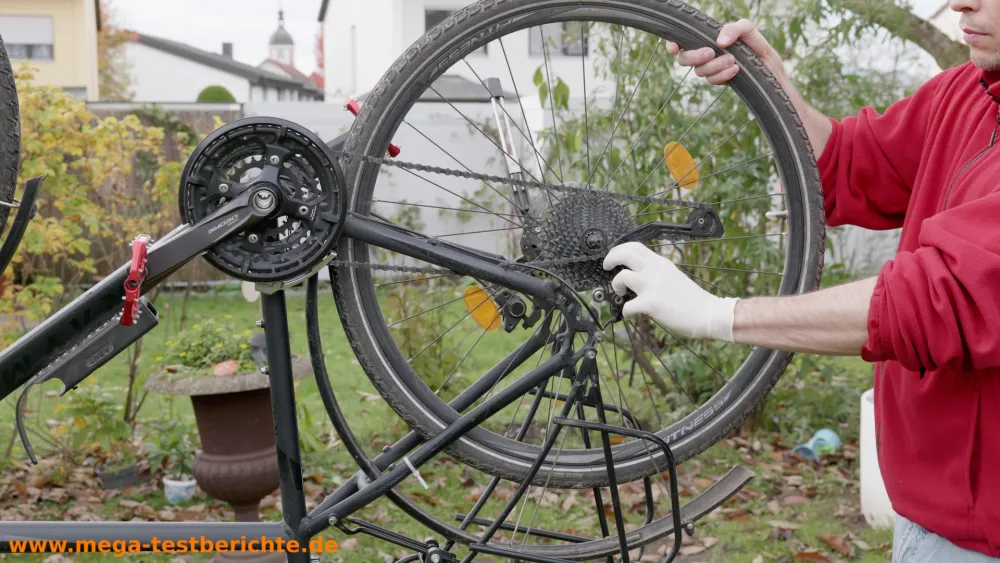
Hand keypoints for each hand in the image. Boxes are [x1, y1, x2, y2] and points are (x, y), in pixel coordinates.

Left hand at [603, 242, 738, 341]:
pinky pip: (627, 306)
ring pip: (621, 277)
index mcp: (660, 263)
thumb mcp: (673, 276)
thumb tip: (639, 274)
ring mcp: (652, 286)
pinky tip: (630, 314)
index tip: (614, 257)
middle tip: (607, 268)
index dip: (619, 249)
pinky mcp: (651, 303)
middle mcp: (655, 270)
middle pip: (624, 254)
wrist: (707, 313)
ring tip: (621, 293)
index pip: (635, 246)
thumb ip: (656, 272)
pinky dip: (625, 312)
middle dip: (610, 259)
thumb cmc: (691, 299)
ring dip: (616, 285)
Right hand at [665, 19, 785, 85]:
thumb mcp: (748, 30)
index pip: (682, 41)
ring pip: (699, 71)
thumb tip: (719, 41)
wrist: (771, 69)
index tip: (674, 47)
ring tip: (734, 61)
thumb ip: (734, 29)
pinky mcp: (717, 81)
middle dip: (694, 57)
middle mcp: (705, 54)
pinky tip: (736, 69)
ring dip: (715, 66)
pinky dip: (722, 75)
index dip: (672, 45)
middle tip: (710, 52)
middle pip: (683, 59)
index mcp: (706, 39)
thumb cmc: (757, 46)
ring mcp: (710, 69)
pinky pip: (711, 80)